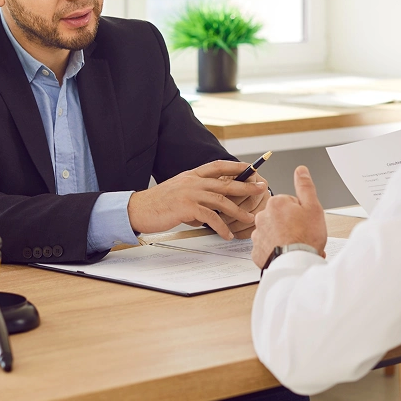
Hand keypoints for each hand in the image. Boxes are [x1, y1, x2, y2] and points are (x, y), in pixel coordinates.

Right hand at [127, 160, 267, 239]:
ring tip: (250, 218)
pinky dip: (221, 227)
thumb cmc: (158, 203)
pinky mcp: (187, 208)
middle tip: (261, 188)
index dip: (235, 166)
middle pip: (225, 182)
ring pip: (221, 200)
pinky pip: (210, 218)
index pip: (217, 166)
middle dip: (246, 185)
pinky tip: (227, 234)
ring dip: (238, 211)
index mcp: (191, 175)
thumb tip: (208, 208)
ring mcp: (190, 193)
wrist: (139, 209)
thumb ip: (195, 194)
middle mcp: (193, 181)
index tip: (250, 167)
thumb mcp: (178, 191)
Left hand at [251, 165, 326, 267]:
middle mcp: (262, 217)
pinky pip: (266, 246)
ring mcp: (258, 234)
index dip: (300, 212)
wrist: (296, 263)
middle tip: (302, 233)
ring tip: (295, 245)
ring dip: (282, 236)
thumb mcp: (312, 207)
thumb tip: (300, 170)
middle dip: (290, 223)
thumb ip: (305, 186)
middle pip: (279, 216)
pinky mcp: (257, 251)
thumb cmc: (305, 237)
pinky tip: (286, 252)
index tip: (305, 221)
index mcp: (276, 203)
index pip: (289, 202)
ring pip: (272, 231)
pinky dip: (275, 249)